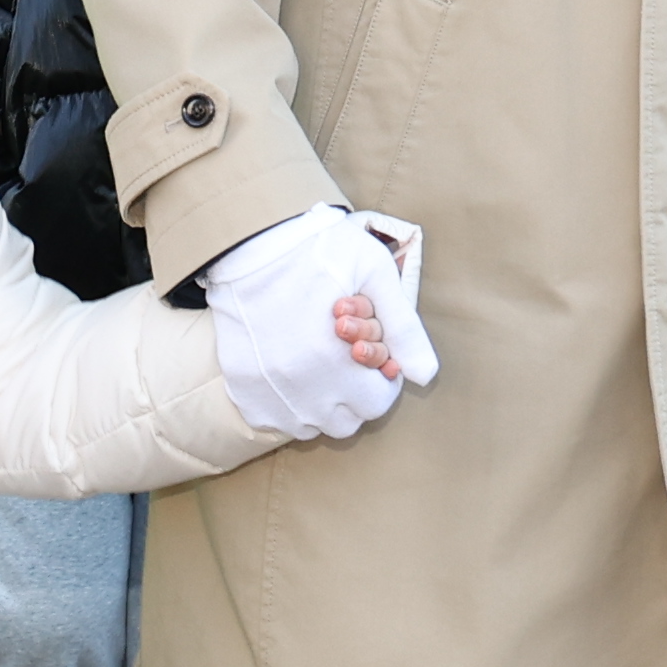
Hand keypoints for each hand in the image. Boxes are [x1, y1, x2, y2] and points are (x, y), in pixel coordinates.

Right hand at [213, 204, 431, 440]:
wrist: (249, 240)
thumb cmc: (319, 249)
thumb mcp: (374, 275)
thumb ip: (404, 329)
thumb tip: (425, 376)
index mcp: (337, 363)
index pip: (376, 403)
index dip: (382, 379)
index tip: (370, 354)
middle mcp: (301, 389)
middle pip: (345, 422)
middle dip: (354, 396)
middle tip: (346, 360)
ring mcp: (267, 393)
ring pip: (308, 426)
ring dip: (320, 405)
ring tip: (318, 364)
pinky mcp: (241, 387)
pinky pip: (271, 419)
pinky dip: (284, 405)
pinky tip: (288, 372)